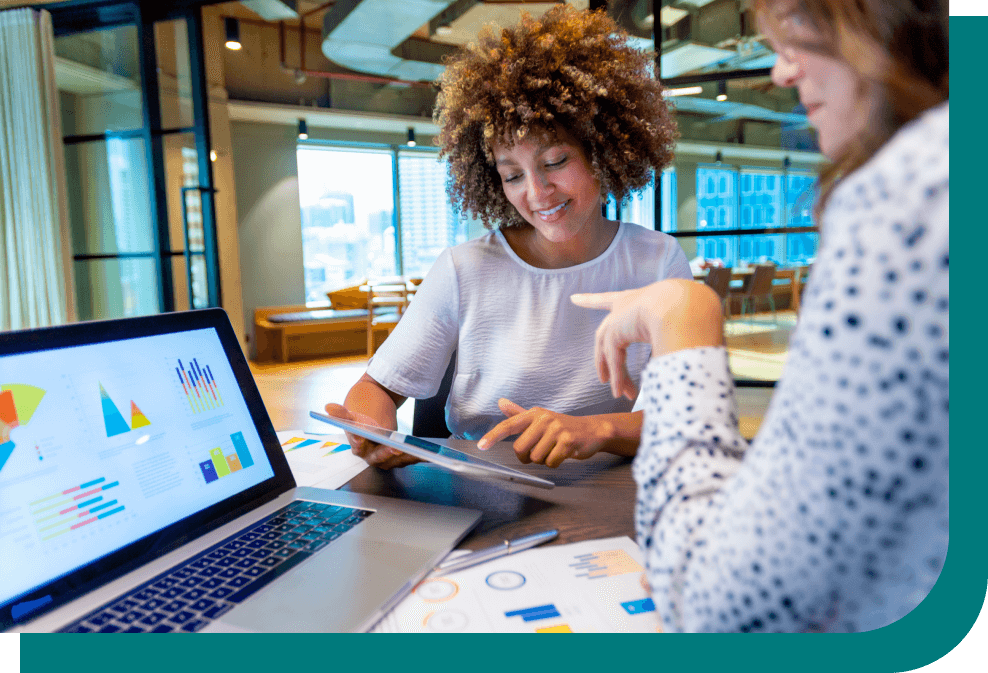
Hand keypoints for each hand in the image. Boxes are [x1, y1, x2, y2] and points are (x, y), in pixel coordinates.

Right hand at [322, 403, 420, 469]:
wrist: (372, 417)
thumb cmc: (362, 416)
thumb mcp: (352, 413)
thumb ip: (341, 413)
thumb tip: (329, 406)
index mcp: (357, 447)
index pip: (358, 447)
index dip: (360, 443)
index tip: (363, 437)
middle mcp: (370, 456)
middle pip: (378, 457)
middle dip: (387, 453)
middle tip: (395, 447)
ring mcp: (384, 458)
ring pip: (395, 461)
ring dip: (406, 458)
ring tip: (416, 451)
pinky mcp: (396, 458)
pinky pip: (406, 460)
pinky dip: (415, 457)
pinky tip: (426, 454)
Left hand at [477, 398, 613, 467]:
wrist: (592, 430)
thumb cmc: (563, 426)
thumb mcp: (540, 417)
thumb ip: (519, 413)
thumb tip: (501, 402)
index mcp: (534, 414)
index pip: (509, 425)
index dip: (493, 436)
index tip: (481, 446)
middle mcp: (544, 419)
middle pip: (520, 448)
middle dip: (527, 456)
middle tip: (539, 451)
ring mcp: (556, 429)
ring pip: (536, 457)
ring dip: (543, 459)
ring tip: (554, 449)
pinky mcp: (568, 441)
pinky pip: (551, 462)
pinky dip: (555, 463)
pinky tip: (563, 453)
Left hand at [571, 279, 723, 399]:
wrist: (686, 304)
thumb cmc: (690, 311)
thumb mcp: (678, 325)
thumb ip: (672, 340)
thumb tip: (680, 361)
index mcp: (639, 298)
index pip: (608, 299)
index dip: (591, 300)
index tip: (573, 299)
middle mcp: (624, 305)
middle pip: (605, 334)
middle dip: (602, 356)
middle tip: (602, 378)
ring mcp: (617, 318)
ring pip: (609, 350)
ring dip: (615, 373)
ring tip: (620, 394)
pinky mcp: (615, 331)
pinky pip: (614, 358)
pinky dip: (618, 376)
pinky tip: (620, 393)